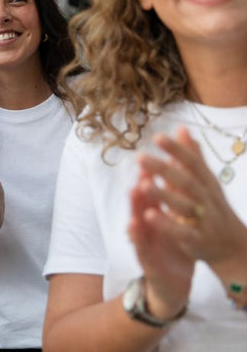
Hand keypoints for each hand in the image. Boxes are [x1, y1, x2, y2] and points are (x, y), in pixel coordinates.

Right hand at [128, 136, 195, 319]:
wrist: (172, 284)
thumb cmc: (173, 247)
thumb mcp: (177, 219)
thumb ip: (174, 194)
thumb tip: (177, 164)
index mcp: (157, 212)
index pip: (155, 188)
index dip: (157, 169)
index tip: (158, 149)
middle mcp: (147, 222)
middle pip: (143, 199)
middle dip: (143, 180)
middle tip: (143, 162)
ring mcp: (144, 240)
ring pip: (138, 218)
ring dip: (135, 204)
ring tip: (134, 188)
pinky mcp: (146, 260)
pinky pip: (139, 246)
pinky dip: (135, 236)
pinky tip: (133, 225)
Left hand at [139, 127, 246, 288]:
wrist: (234, 248)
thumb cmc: (213, 207)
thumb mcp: (205, 181)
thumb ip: (192, 156)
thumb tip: (181, 128)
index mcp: (207, 182)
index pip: (192, 162)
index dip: (177, 150)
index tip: (157, 136)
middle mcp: (207, 199)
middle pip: (186, 181)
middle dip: (164, 169)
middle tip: (140, 157)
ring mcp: (205, 220)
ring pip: (184, 206)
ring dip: (164, 195)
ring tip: (143, 183)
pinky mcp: (198, 240)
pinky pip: (183, 232)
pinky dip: (167, 224)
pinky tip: (149, 215)